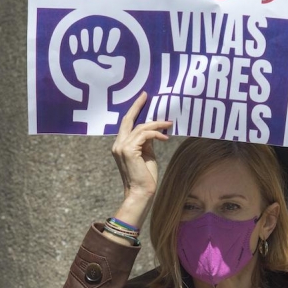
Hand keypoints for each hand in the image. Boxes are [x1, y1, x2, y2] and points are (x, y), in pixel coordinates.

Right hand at [110, 92, 172, 228]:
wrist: (141, 192)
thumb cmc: (145, 176)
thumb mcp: (147, 155)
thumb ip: (146, 142)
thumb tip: (153, 131)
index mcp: (120, 145)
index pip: (126, 124)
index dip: (133, 111)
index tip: (142, 99)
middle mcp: (118, 144)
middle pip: (128, 120)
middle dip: (137, 106)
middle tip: (146, 95)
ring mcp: (121, 147)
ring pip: (140, 127)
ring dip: (156, 124)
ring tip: (169, 124)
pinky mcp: (129, 151)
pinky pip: (145, 135)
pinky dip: (157, 134)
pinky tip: (165, 138)